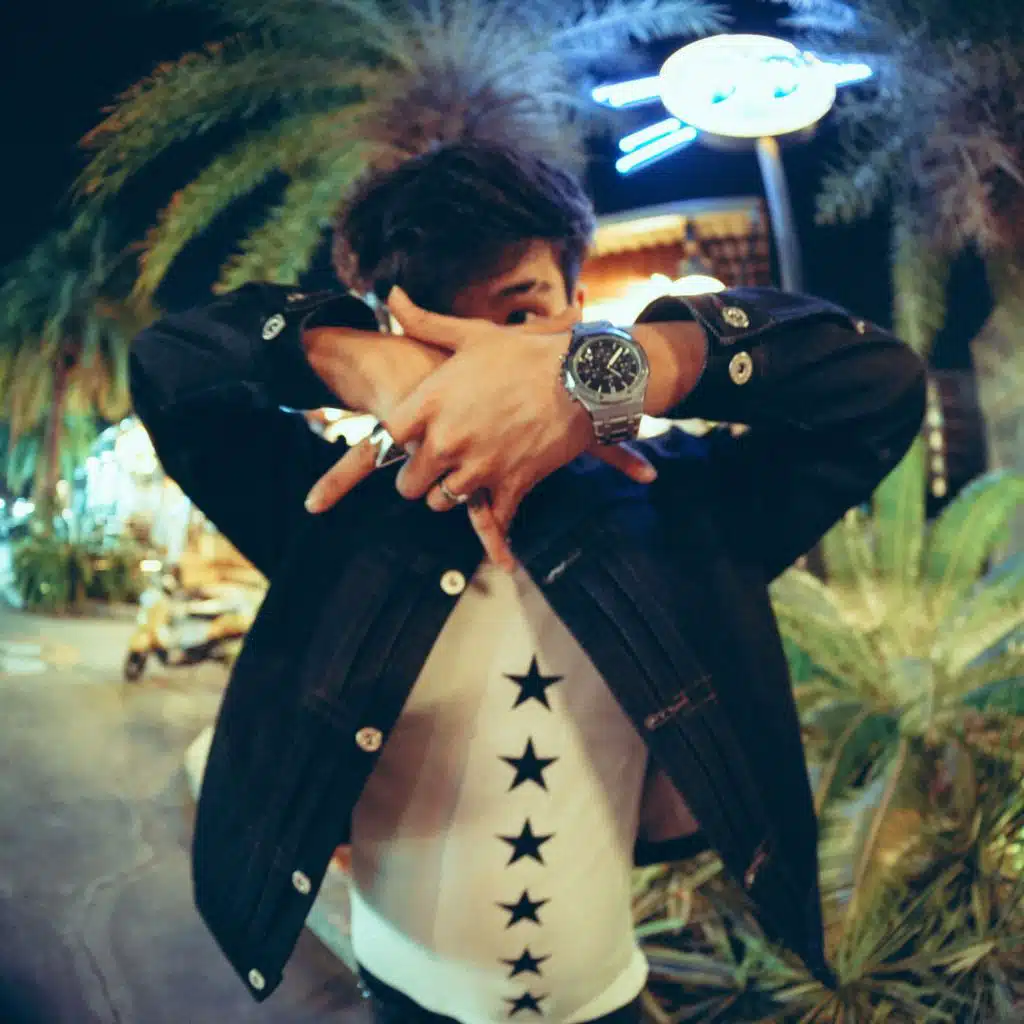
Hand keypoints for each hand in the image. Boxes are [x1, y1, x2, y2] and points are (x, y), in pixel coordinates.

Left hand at [305, 288, 655, 569]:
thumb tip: (392, 296)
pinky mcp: (510, 485)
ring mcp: (478, 467)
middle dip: (419, 477)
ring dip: (450, 494)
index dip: (396, 441)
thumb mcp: (472, 335)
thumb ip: (425, 322)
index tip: (408, 437)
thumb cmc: (525, 353)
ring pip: (441, 503)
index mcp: (431, 403)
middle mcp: (447, 440)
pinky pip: (492, 519)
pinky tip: (496, 528)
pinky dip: (495, 528)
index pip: (387, 438)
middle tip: (433, 467)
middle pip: (409, 483)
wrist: (583, 378)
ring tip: (463, 479)